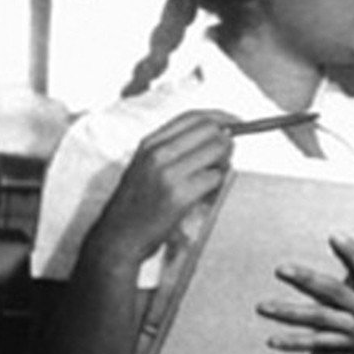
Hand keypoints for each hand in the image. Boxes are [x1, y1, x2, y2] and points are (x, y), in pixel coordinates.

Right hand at [83, 110, 236, 267]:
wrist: (117, 238)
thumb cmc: (136, 204)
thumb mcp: (146, 165)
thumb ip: (176, 148)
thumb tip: (220, 134)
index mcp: (150, 143)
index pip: (193, 116)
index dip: (220, 117)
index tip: (236, 123)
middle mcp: (157, 153)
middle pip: (210, 129)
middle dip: (227, 139)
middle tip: (227, 155)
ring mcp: (168, 174)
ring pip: (217, 150)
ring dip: (224, 162)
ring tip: (212, 176)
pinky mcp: (179, 196)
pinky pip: (215, 178)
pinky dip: (218, 183)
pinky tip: (206, 193)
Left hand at [259, 235, 353, 353]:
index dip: (353, 254)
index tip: (335, 236)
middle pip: (334, 295)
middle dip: (307, 281)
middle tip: (282, 268)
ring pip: (319, 320)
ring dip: (290, 313)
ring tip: (264, 306)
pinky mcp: (350, 343)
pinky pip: (319, 343)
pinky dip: (296, 342)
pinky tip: (273, 339)